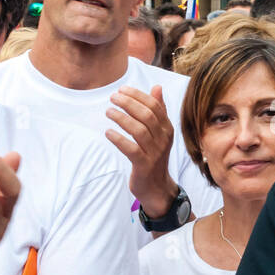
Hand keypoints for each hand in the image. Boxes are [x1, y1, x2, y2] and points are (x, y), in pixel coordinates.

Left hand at [106, 85, 177, 217]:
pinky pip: (131, 149)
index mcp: (167, 129)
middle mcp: (163, 139)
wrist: (156, 187)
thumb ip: (159, 110)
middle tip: (113, 97)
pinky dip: (118, 139)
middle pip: (147, 115)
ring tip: (108, 112)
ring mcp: (154, 153)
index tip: (122, 89)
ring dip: (122, 118)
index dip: (138, 95)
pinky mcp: (143, 165)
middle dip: (128, 103)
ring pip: (139, 130)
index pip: (155, 106)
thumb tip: (157, 87)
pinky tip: (108, 132)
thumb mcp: (159, 133)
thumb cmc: (154, 156)